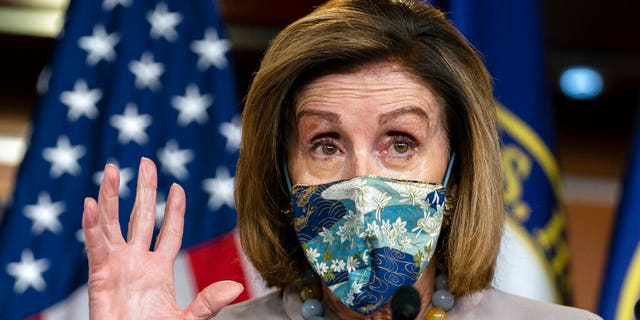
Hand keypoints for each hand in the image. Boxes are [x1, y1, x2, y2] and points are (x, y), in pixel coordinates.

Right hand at [82, 158, 242, 318]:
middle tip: (146, 162)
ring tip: (111, 169)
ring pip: (113, 223)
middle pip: (141, 217)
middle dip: (143, 189)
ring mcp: (117, 265)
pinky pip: (95, 245)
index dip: (173, 210)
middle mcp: (137, 261)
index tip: (177, 187)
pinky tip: (91, 203)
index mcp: (159, 269)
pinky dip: (92, 225)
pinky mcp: (99, 275)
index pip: (169, 231)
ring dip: (111, 196)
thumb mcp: (186, 319)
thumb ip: (208, 302)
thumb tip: (236, 286)